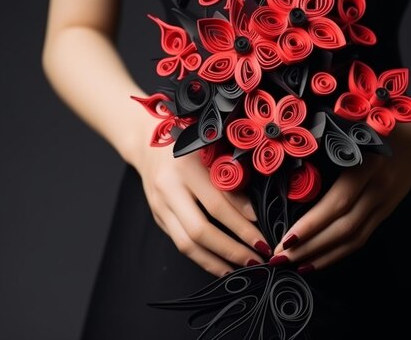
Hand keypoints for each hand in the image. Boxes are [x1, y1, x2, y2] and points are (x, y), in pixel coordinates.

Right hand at [127, 121, 271, 276]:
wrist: (148, 141)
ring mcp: (159, 206)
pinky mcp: (157, 217)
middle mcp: (168, 189)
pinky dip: (202, 257)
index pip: (216, 205)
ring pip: (186, 244)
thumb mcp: (212, 153)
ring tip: (241, 270)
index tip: (262, 239)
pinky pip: (180, 244)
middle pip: (199, 231)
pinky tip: (221, 264)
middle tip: (256, 259)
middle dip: (231, 250)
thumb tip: (254, 216)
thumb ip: (231, 182)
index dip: (241, 226)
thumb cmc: (189, 142)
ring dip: (216, 262)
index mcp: (185, 168)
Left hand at [269, 120, 410, 272]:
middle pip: (344, 227)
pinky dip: (338, 253)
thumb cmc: (378, 126)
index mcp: (369, 163)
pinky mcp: (385, 213)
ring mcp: (384, 204)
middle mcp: (379, 188)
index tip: (287, 238)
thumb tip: (287, 163)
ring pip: (353, 238)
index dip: (313, 223)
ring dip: (322, 255)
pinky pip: (361, 238)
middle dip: (310, 246)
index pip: (339, 201)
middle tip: (280, 257)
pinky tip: (317, 260)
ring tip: (294, 265)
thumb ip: (329, 143)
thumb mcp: (355, 128)